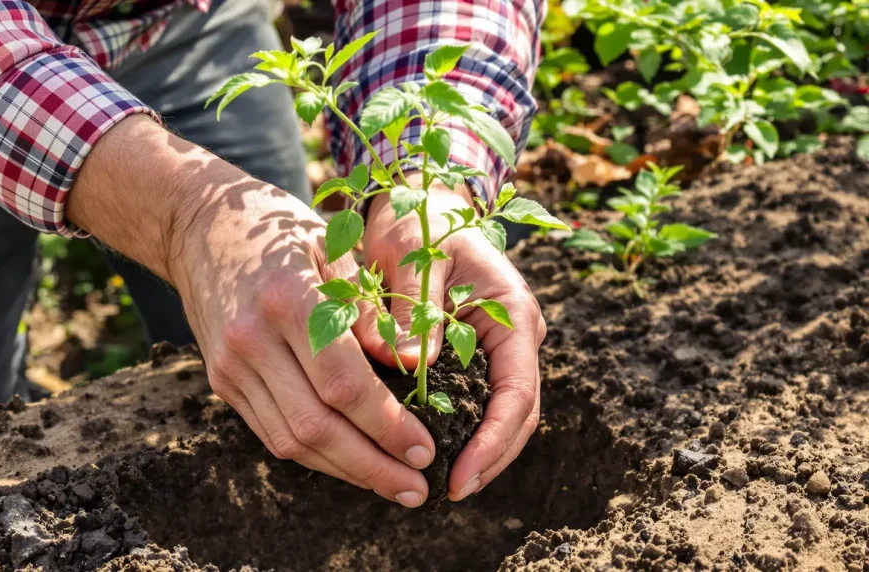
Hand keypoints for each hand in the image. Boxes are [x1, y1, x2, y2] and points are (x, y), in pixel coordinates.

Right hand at [68, 116, 434, 507]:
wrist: (200, 226)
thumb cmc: (282, 228)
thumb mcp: (335, 248)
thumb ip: (370, 308)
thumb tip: (412, 368)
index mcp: (288, 299)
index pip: (343, 383)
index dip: (387, 425)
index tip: (425, 450)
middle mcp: (251, 340)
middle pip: (316, 425)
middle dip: (372, 465)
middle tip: (418, 489)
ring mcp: (230, 366)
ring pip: (291, 440)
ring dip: (346, 471)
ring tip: (393, 485)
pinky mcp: (222, 382)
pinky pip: (272, 432)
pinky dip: (315, 455)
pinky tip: (352, 464)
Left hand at [360, 176, 545, 501]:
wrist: (419, 203)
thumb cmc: (414, 223)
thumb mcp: (409, 259)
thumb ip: (412, 309)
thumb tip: (411, 366)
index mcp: (511, 309)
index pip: (517, 390)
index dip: (494, 440)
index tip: (461, 475)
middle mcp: (515, 332)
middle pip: (518, 411)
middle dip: (491, 457)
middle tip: (451, 491)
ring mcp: (500, 343)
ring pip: (504, 411)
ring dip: (481, 450)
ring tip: (446, 484)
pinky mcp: (479, 351)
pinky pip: (482, 399)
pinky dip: (466, 430)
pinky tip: (436, 451)